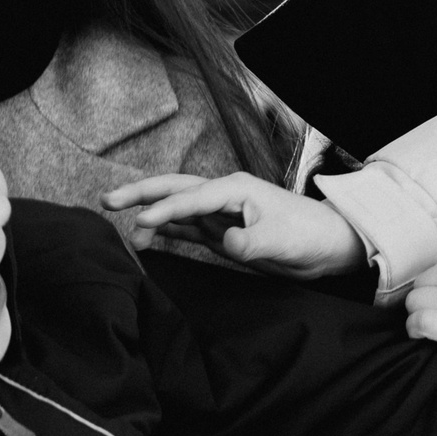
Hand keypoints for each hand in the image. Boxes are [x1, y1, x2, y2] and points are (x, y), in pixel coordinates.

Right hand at [102, 173, 364, 277]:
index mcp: (236, 189)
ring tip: (120, 225)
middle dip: (142, 194)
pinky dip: (165, 232)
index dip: (165, 210)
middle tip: (108, 201)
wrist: (328, 246)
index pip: (192, 198)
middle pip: (175, 190)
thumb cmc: (308, 234)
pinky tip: (147, 241)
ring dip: (149, 215)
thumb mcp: (280, 240)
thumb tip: (225, 243)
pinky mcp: (222, 233)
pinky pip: (187, 230)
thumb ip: (250, 242)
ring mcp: (221, 214)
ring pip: (176, 210)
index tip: (140, 222)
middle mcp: (224, 197)